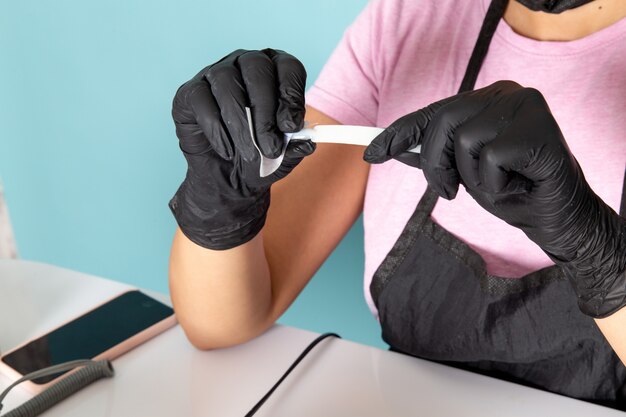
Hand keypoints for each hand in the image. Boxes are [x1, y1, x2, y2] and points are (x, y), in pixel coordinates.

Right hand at [169, 49, 314, 249]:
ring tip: (250, 155)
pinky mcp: (190, 92)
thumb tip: (306, 142)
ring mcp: (215, 74)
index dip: (291, 94)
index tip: (291, 125)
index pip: (288, 67)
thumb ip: (296, 145)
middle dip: (265, 113)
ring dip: (242, 126)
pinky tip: (227, 151)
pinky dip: (217, 131)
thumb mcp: (285, 154)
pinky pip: (202, 102)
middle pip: (256, 70)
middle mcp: (245, 63)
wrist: (229, 176)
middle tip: (271, 147)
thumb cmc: (261, 155)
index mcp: (275, 70)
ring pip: (228, 86)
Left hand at [364, 80, 625, 316]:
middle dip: (433, 163)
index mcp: (486, 98)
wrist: (554, 217)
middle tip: (447, 192)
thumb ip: (432, 154)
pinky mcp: (540, 129)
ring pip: (465, 140)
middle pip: (444, 121)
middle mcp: (506, 93)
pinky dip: (495, 184)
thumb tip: (392, 147)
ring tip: (498, 185)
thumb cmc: (509, 190)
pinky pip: (491, 158)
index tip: (371, 154)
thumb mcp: (460, 172)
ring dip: (471, 177)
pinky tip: (517, 186)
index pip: (433, 111)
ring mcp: (526, 107)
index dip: (399, 133)